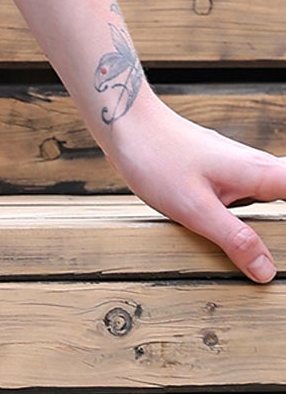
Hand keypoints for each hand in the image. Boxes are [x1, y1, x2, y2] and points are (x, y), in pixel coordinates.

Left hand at [101, 88, 285, 282]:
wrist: (124, 121)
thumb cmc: (155, 157)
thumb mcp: (194, 208)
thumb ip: (233, 240)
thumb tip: (267, 272)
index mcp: (262, 175)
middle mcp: (260, 167)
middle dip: (285, 228)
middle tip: (283, 255)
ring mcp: (243, 166)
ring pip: (281, 191)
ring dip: (282, 214)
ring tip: (273, 246)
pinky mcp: (226, 169)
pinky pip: (262, 190)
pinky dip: (270, 207)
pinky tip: (254, 228)